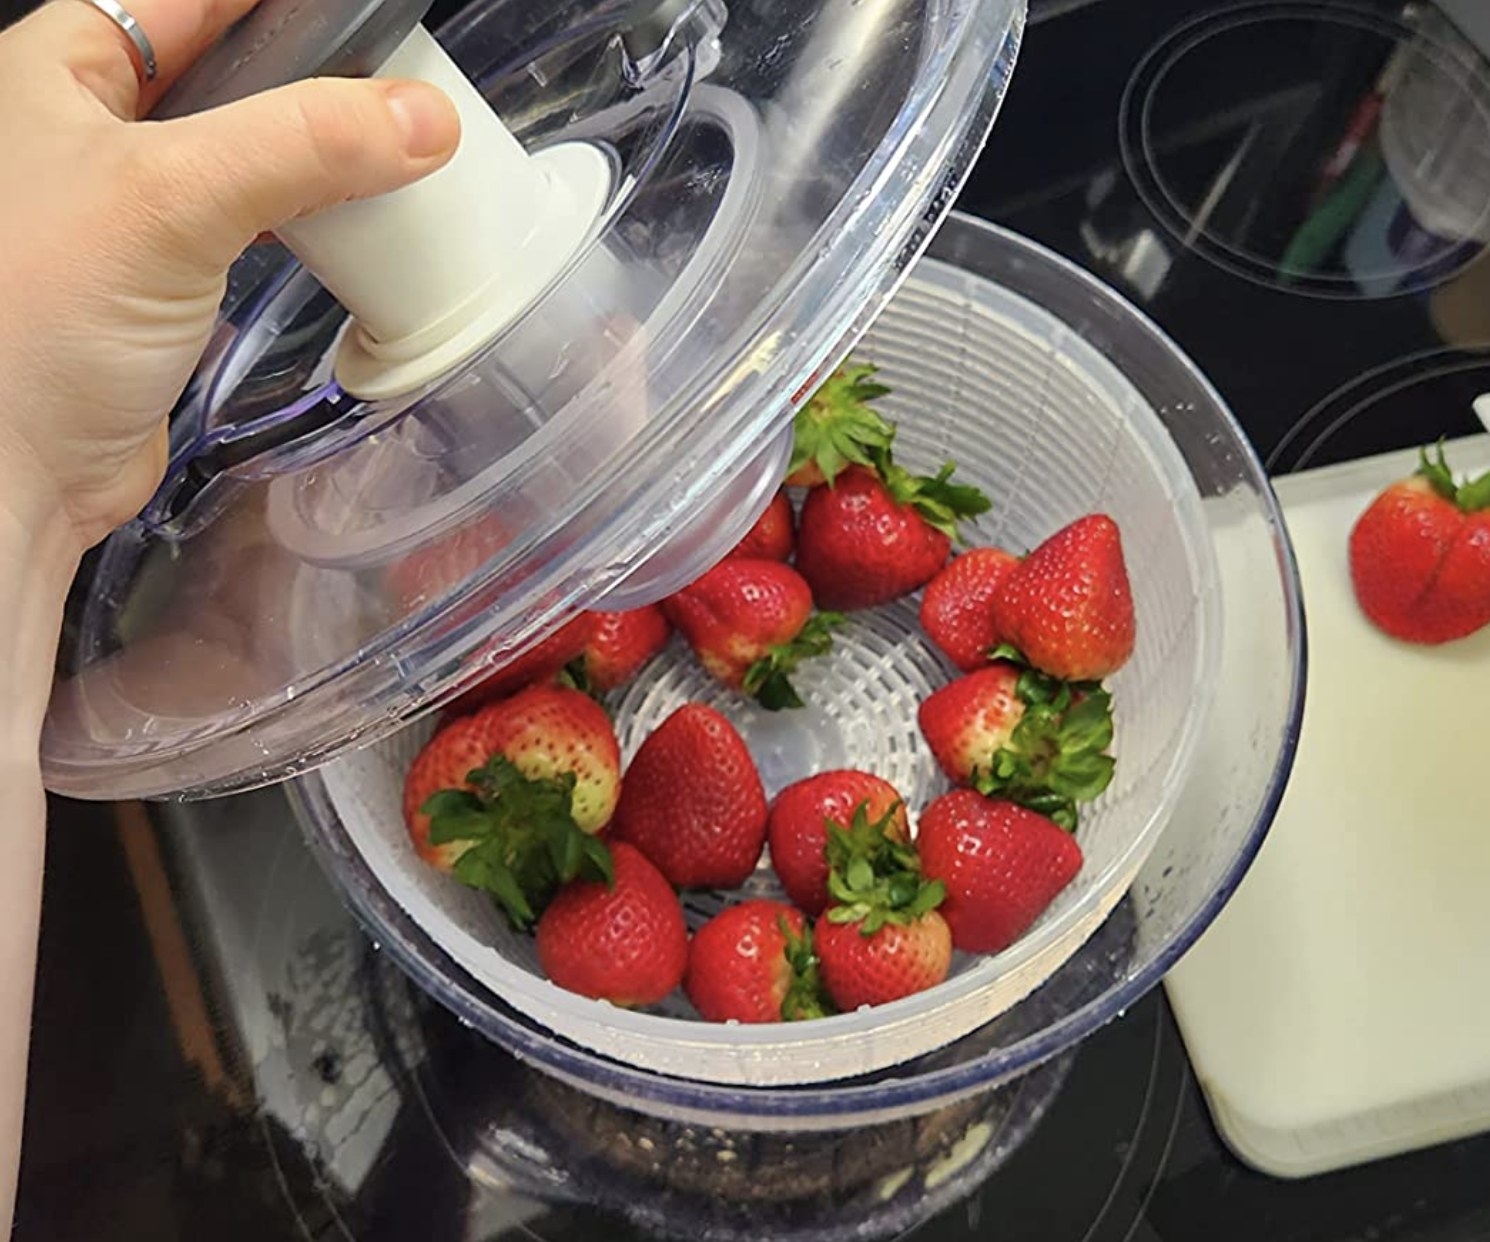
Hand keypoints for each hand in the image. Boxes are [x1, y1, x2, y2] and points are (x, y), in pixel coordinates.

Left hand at [0, 0, 460, 553]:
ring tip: (384, 151)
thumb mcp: (173, 199)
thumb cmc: (36, 320)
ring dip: (306, 152)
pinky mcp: (160, 282)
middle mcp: (86, 131)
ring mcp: (125, 210)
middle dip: (306, 73)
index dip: (271, 2)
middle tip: (390, 83)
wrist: (15, 472)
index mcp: (56, 70)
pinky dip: (296, 217)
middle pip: (219, 67)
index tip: (361, 17)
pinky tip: (339, 226)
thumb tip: (422, 118)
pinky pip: (244, 223)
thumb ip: (303, 144)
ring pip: (237, 149)